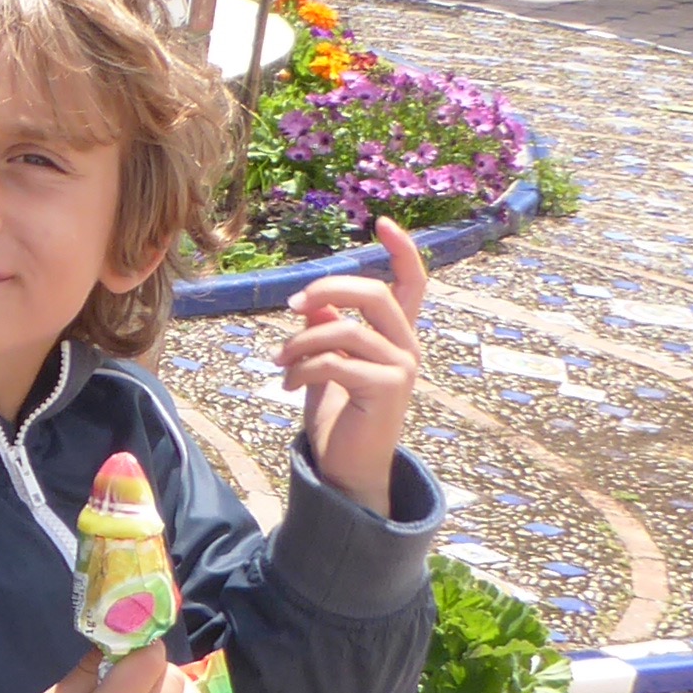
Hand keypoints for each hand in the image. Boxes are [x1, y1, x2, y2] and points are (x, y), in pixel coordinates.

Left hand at [280, 217, 431, 504]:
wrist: (346, 470)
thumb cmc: (338, 417)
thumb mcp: (325, 365)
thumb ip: (325, 331)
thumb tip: (311, 302)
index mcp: (396, 337)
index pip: (412, 284)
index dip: (402, 251)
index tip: (381, 222)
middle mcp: (407, 349)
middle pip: (375, 294)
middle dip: (329, 290)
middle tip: (291, 304)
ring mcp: (401, 369)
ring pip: (345, 331)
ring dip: (300, 343)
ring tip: (280, 363)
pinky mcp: (385, 391)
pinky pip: (334, 362)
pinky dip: (301, 370)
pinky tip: (287, 386)